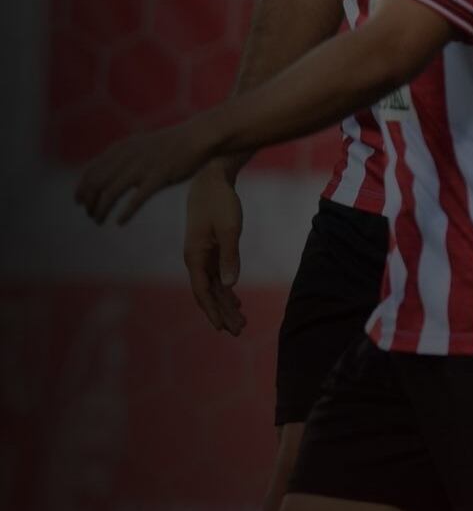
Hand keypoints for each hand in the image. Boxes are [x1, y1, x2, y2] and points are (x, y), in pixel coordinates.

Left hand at [75, 118, 218, 224]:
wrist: (198, 136)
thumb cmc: (171, 145)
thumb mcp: (141, 146)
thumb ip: (123, 158)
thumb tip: (105, 174)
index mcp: (122, 148)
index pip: (91, 170)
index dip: (81, 188)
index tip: (79, 202)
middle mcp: (128, 156)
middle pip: (97, 183)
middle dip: (89, 201)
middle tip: (90, 214)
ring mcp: (143, 166)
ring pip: (111, 192)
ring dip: (101, 209)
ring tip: (99, 220)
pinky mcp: (159, 176)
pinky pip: (137, 198)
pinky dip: (126, 212)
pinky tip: (120, 221)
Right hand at [183, 167, 246, 334]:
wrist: (212, 179)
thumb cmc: (220, 201)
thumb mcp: (229, 228)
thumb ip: (230, 256)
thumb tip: (230, 284)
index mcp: (194, 256)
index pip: (202, 292)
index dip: (212, 311)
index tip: (223, 328)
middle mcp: (195, 259)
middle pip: (208, 293)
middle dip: (222, 313)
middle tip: (239, 331)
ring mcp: (202, 255)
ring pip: (213, 286)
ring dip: (225, 303)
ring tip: (240, 321)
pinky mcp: (210, 249)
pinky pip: (216, 275)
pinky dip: (225, 288)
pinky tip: (235, 299)